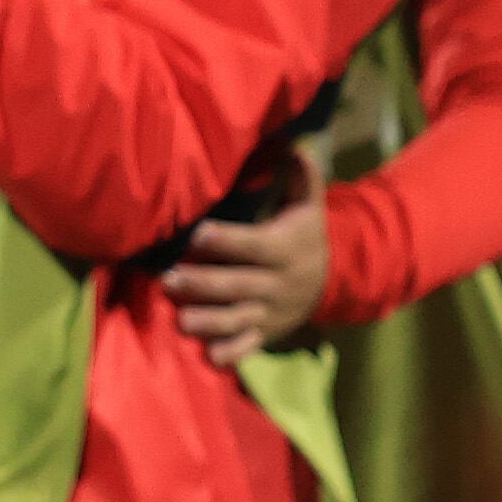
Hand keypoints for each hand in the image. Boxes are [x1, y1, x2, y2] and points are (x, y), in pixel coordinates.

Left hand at [168, 186, 334, 361]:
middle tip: (170, 279)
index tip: (198, 234)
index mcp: (284, 250)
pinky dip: (230, 353)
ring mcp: (270, 312)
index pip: (253, 245)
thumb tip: (297, 145)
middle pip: (238, 284)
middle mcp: (277, 284)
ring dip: (209, 321)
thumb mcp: (308, 207)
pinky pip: (248, 347)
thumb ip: (302, 178)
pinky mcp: (265, 334)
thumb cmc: (305, 237)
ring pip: (238, 318)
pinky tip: (209, 356)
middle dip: (204, 283)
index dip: (226, 241)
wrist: (332, 282)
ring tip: (181, 319)